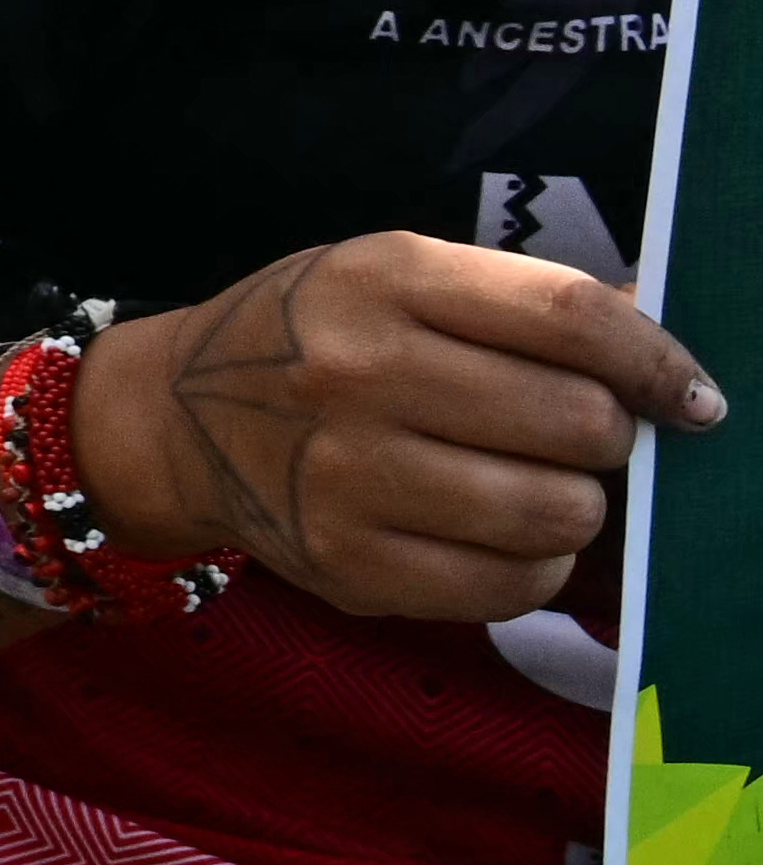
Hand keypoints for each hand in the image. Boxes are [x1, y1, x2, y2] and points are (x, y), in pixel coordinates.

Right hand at [78, 234, 719, 624]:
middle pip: (577, 422)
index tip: (690, 398)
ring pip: (556, 513)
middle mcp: (358, 374)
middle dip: (607, 438)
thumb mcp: (396, 278)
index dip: (657, 361)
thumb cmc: (311, 337)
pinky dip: (533, 567)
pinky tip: (499, 536)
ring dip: (574, 507)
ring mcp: (347, 477)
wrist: (173, 418)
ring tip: (537, 488)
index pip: (570, 318)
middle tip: (577, 440)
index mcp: (383, 281)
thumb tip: (662, 346)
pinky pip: (510, 585)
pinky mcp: (348, 566)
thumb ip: (521, 304)